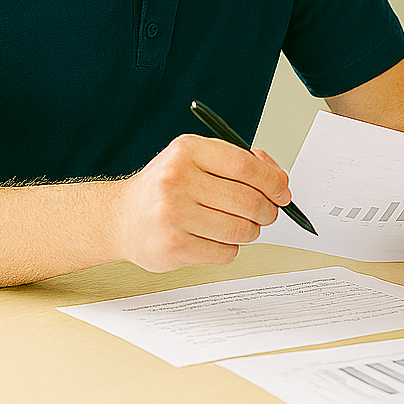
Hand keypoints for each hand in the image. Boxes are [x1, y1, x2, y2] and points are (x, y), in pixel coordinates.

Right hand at [110, 135, 291, 272]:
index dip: (273, 181)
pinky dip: (229, 248)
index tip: (282, 191)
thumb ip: (239, 162)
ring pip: (241, 230)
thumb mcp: (198, 159)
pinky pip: (225, 252)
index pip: (245, 166)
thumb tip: (279, 181)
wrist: (122, 217)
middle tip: (264, 213)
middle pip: (248, 201)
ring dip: (249, 231)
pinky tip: (212, 238)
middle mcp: (176, 180)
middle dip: (266, 210)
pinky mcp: (172, 248)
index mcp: (187, 151)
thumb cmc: (167, 187)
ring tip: (235, 225)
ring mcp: (172, 216)